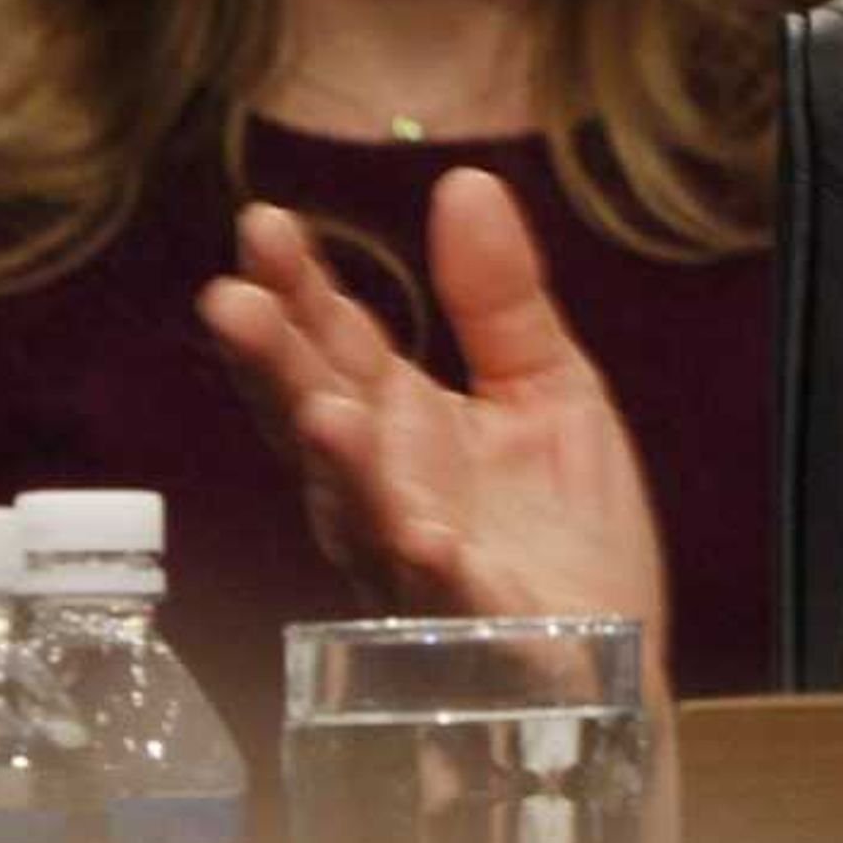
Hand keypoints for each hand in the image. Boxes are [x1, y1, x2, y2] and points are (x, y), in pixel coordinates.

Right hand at [198, 169, 671, 666]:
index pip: (337, 347)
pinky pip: (449, 604)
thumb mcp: (547, 387)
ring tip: (327, 414)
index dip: (298, 290)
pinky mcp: (477, 631)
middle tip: (233, 305)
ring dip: (343, 468)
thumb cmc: (560, 532)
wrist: (609, 661)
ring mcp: (421, 567)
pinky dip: (435, 574)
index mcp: (403, 428)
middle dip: (275, 367)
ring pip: (364, 515)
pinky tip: (429, 542)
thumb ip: (499, 298)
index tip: (263, 226)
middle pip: (316, 420)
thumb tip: (464, 181)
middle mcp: (388, 494)